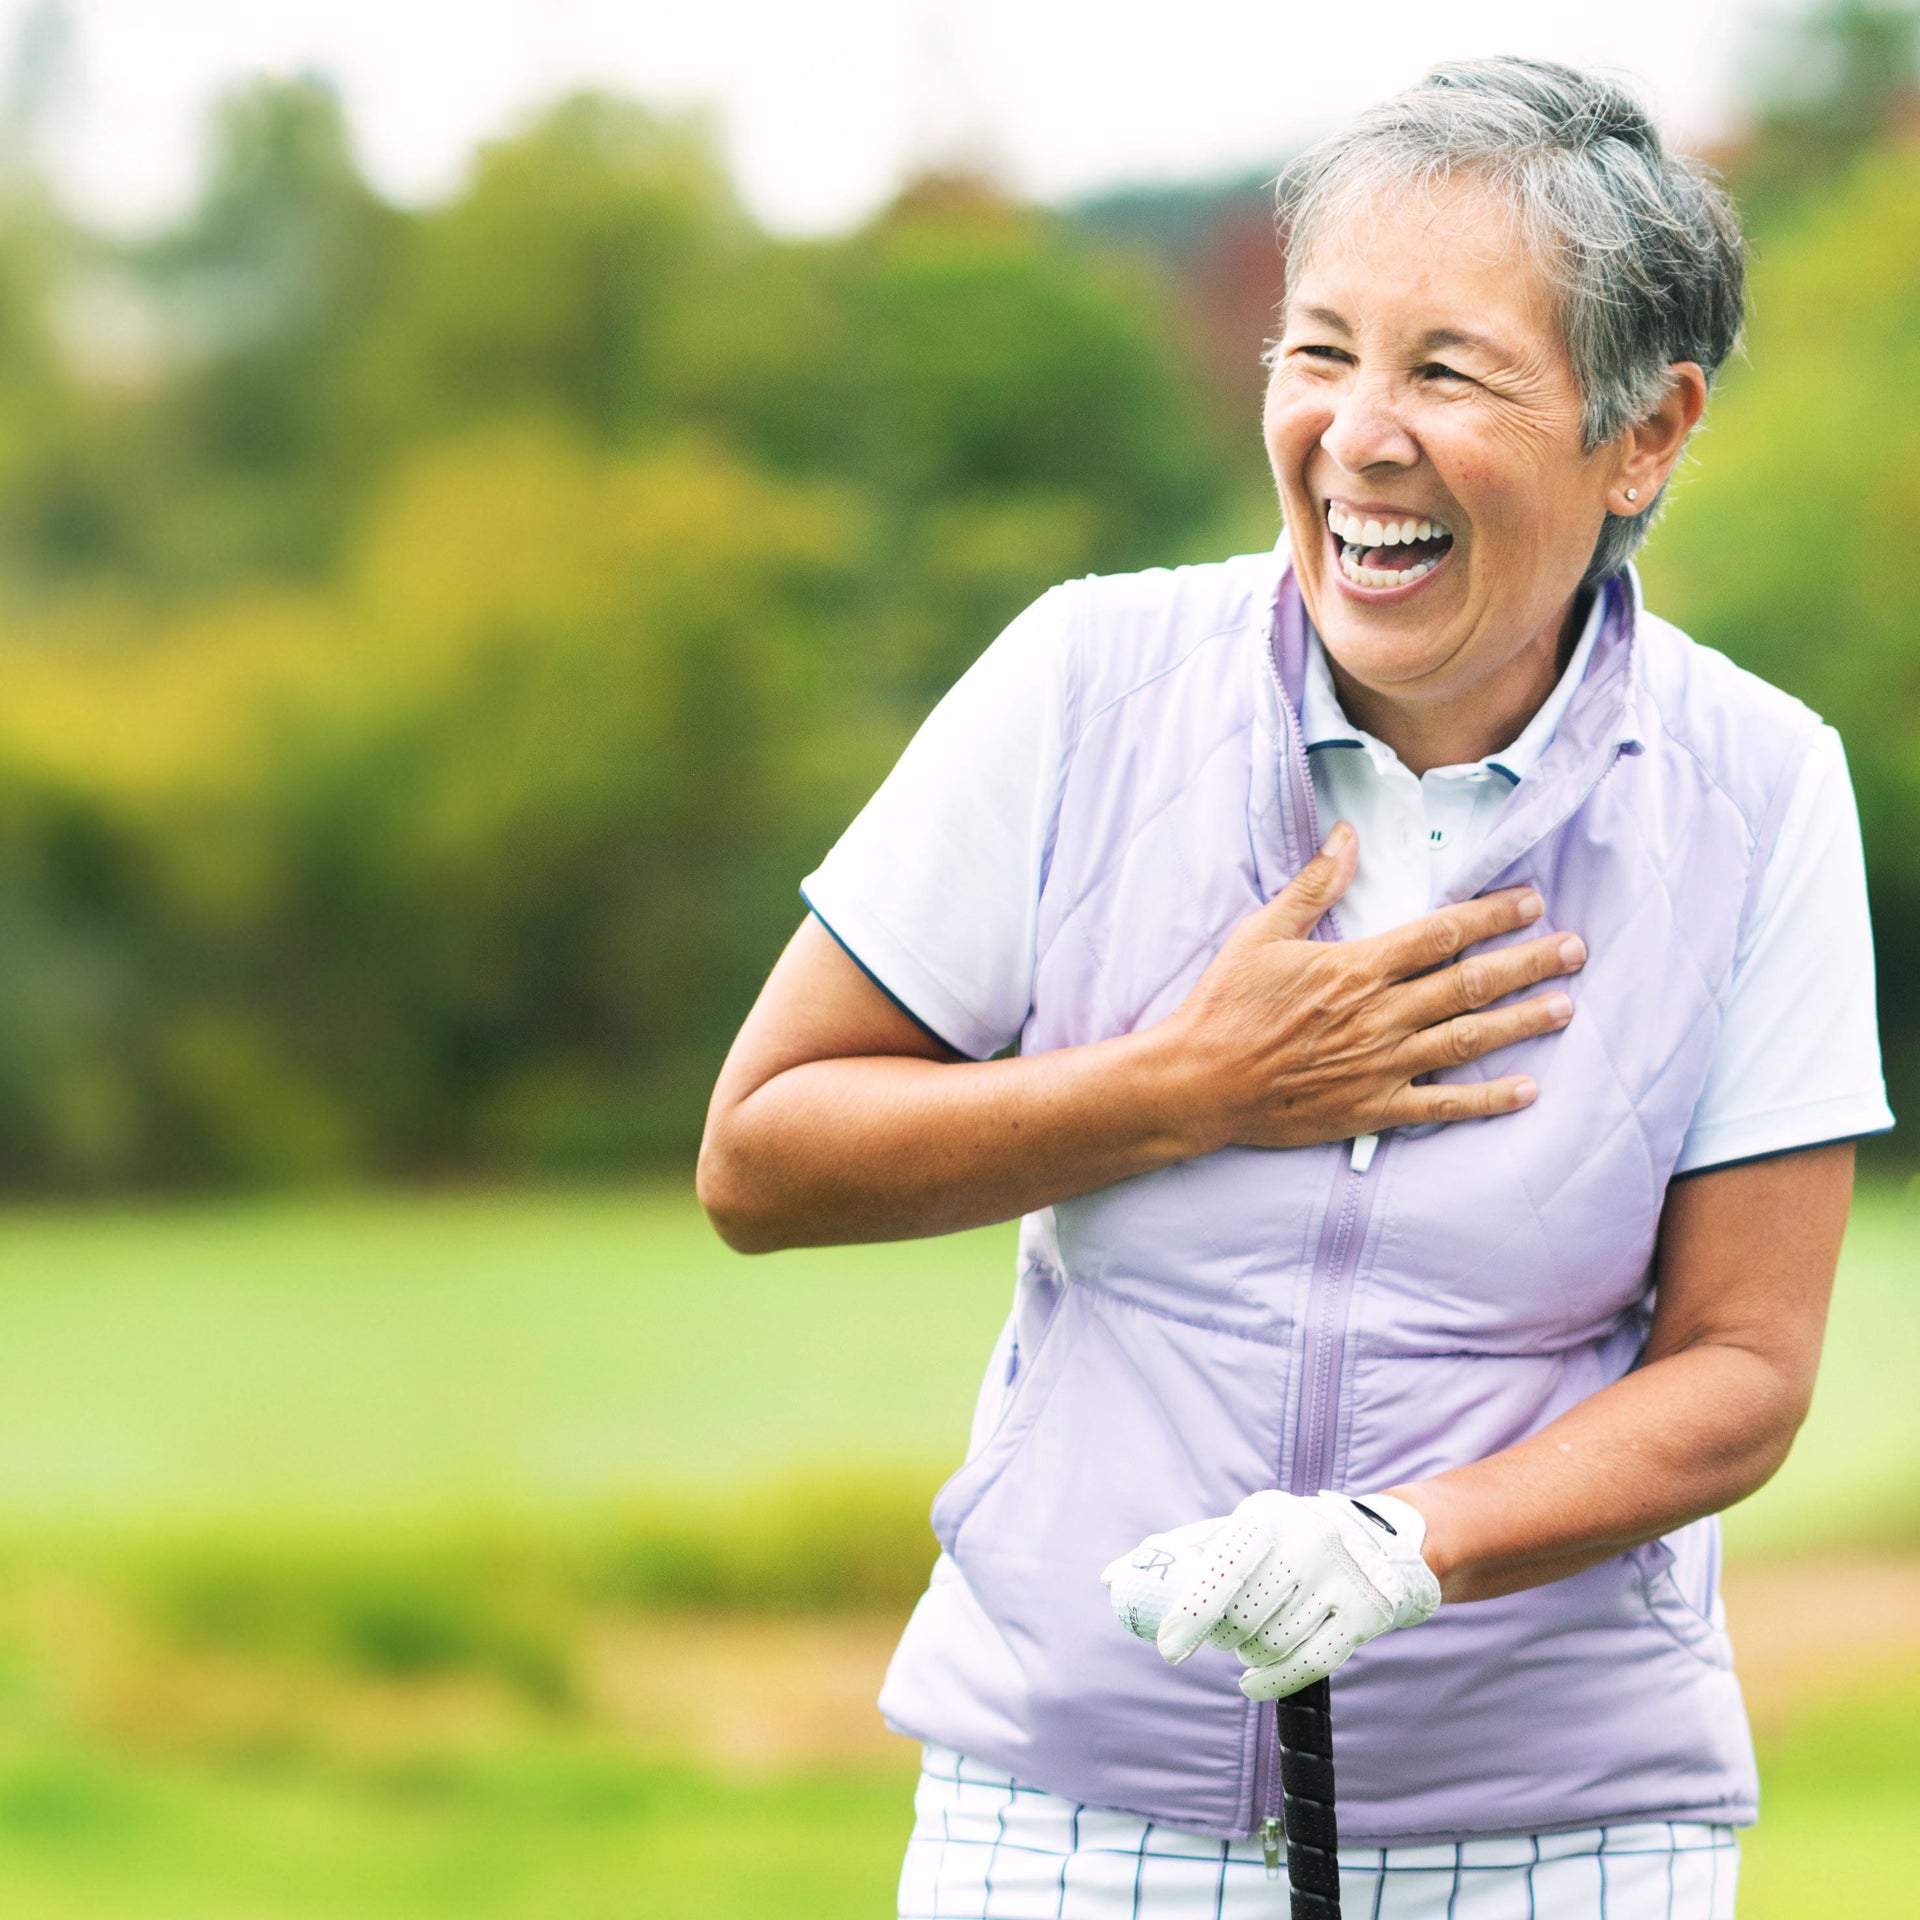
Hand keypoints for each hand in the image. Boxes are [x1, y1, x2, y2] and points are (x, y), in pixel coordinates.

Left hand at [1104, 1491, 1439, 1700]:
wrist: (1375, 1540)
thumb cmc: (1279, 1538)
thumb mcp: (1235, 1530)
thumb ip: (1175, 1554)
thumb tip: (1112, 1580)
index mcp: (1266, 1517)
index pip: (1223, 1569)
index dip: (1191, 1613)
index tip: (1166, 1649)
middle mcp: (1308, 1543)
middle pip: (1245, 1617)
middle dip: (1222, 1635)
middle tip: (1220, 1633)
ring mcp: (1342, 1580)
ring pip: (1274, 1643)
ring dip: (1249, 1653)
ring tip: (1247, 1639)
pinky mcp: (1367, 1615)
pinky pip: (1311, 1664)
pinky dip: (1273, 1681)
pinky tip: (1250, 1682)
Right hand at [1154, 823, 1584, 1155]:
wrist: (1198, 1082)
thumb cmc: (1225, 1005)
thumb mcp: (1261, 934)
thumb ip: (1312, 887)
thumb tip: (1348, 835)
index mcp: (1355, 968)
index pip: (1439, 935)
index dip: (1490, 917)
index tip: (1531, 903)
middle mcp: (1379, 1015)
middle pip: (1469, 983)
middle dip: (1528, 964)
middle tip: (1576, 949)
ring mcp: (1380, 1065)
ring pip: (1468, 1039)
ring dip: (1522, 1022)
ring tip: (1565, 1006)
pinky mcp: (1372, 1109)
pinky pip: (1442, 1104)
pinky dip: (1488, 1099)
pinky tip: (1527, 1090)